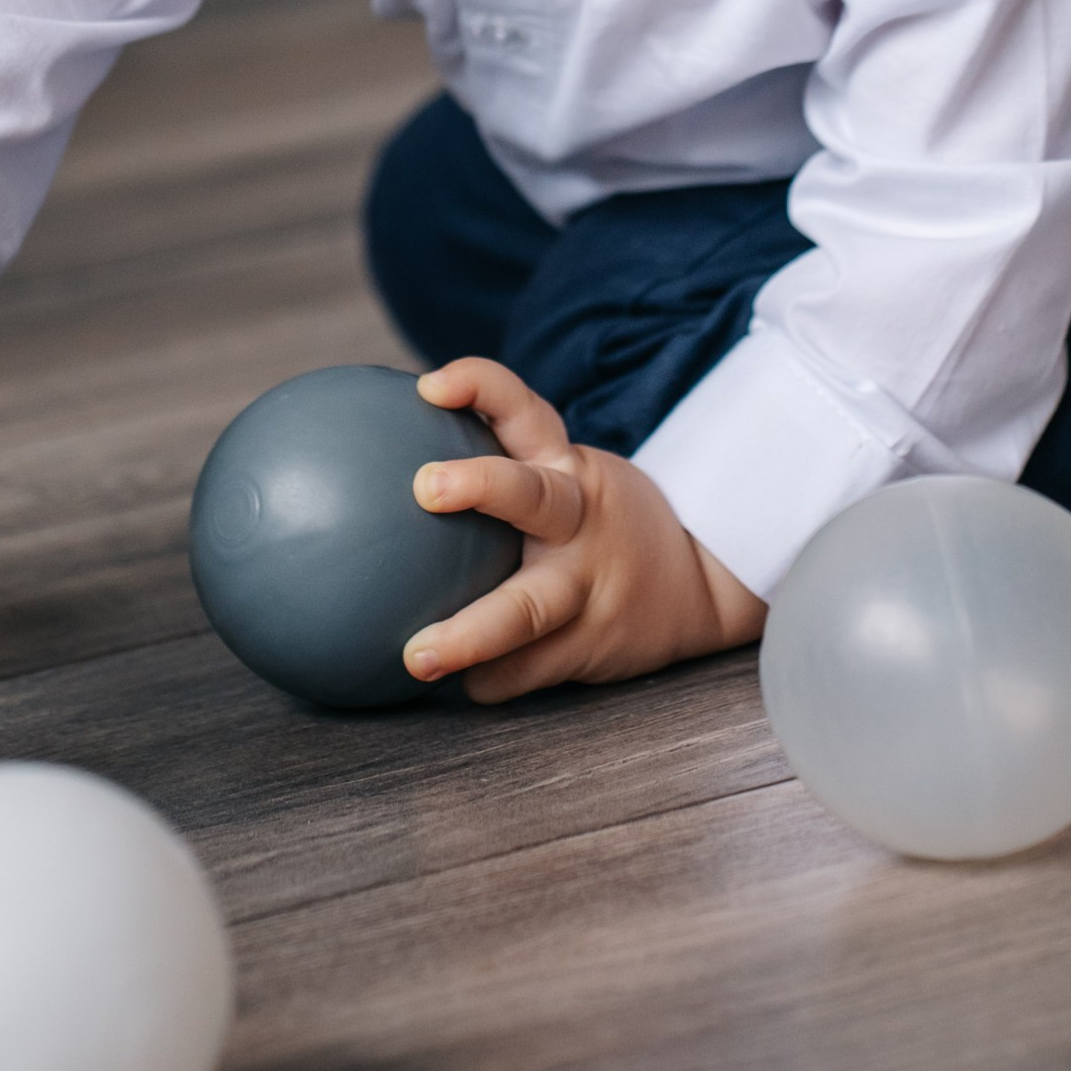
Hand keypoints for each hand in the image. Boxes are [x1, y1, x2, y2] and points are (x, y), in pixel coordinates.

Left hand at [401, 356, 764, 700]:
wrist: (698, 584)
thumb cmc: (593, 522)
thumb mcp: (564, 476)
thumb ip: (497, 463)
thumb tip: (373, 462)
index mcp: (565, 467)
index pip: (522, 409)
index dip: (480, 388)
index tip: (429, 387)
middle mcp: (576, 519)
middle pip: (533, 494)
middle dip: (481, 485)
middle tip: (423, 486)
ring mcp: (586, 585)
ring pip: (530, 608)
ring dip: (471, 634)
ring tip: (417, 657)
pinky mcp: (590, 644)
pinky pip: (528, 670)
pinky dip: (489, 678)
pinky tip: (462, 683)